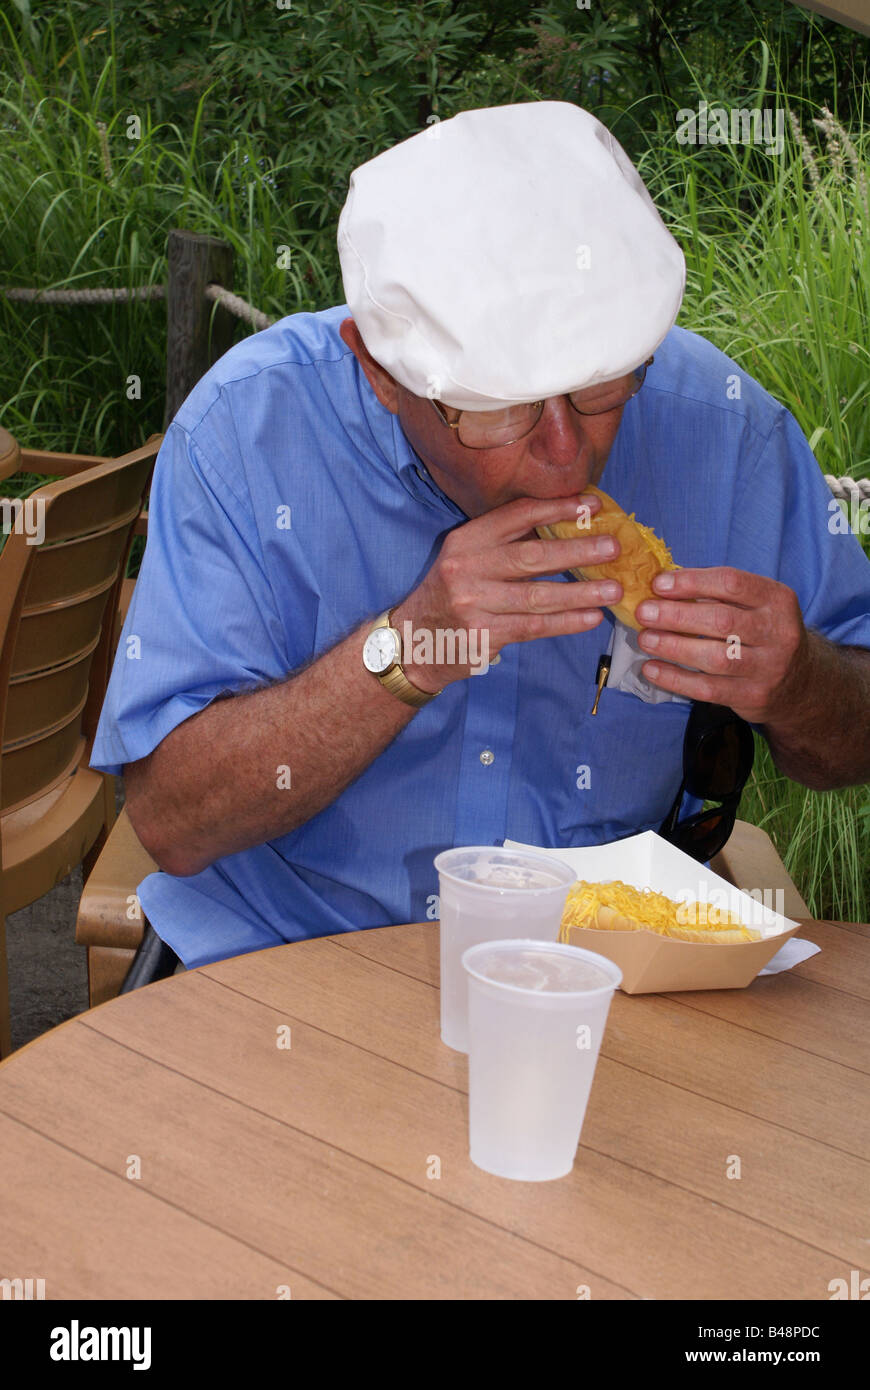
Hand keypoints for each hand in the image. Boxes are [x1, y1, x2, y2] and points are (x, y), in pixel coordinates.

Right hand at [391, 492, 622, 691]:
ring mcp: (473, 604)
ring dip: (580, 593)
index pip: (517, 516)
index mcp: (466, 540)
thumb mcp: (467, 559)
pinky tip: (591, 617)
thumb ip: (507, 543)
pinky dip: (566, 622)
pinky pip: (533, 627)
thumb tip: (569, 528)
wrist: (414, 641)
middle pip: (531, 556)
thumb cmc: (453, 594)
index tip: (593, 506)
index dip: (558, 509)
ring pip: (537, 596)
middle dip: (577, 550)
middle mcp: (466, 568)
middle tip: (613, 547)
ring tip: (613, 589)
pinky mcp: (483, 636)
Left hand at [635, 567, 808, 722]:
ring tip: (645, 639)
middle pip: (721, 620)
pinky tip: (652, 669)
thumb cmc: (762, 634)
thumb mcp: (755, 607)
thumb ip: (718, 596)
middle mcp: (779, 632)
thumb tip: (663, 588)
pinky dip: (676, 679)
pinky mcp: (754, 696)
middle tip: (644, 612)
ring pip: (715, 657)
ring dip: (673, 646)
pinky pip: (708, 689)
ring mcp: (769, 667)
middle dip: (676, 615)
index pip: (731, 583)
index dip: (691, 582)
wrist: (799, 683)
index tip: (659, 585)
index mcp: (777, 599)